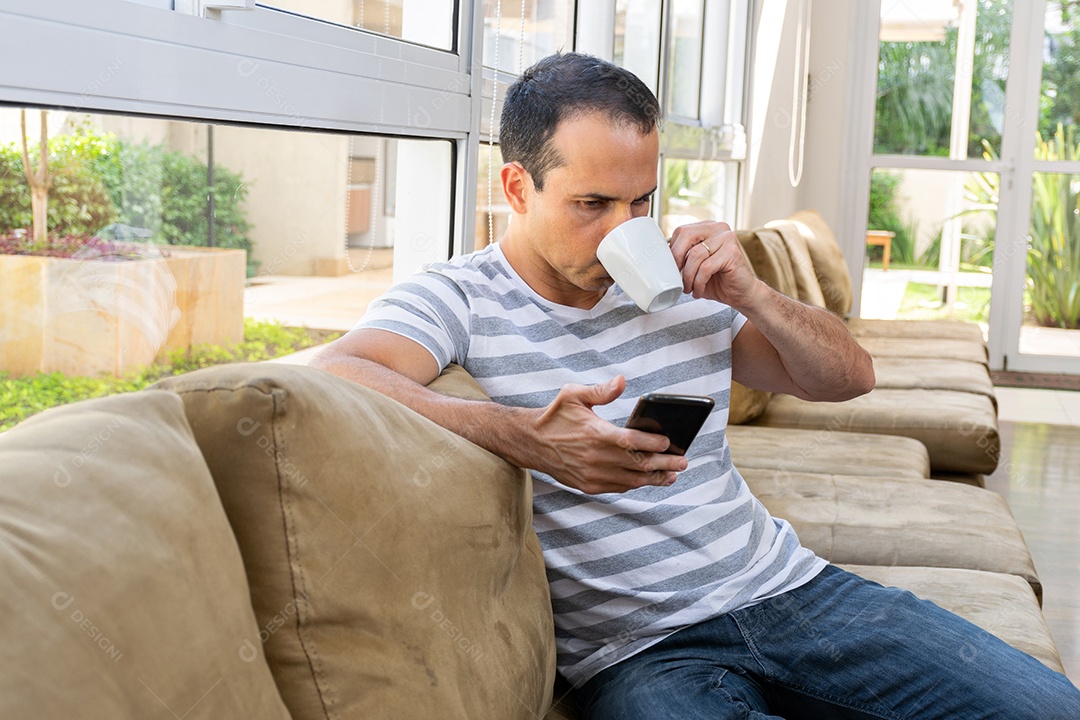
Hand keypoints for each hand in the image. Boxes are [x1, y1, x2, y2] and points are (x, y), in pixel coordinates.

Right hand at [529, 376, 687, 494]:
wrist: (530, 442)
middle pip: (637, 464)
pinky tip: (648, 480)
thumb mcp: (573, 394)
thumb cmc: (554, 416)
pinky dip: (635, 484)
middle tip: (682, 462)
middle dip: (663, 464)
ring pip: (631, 480)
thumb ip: (600, 391)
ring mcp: (592, 474)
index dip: (652, 444)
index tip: (668, 442)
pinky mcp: (588, 485)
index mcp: (594, 434)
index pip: (630, 442)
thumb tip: (622, 381)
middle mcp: (595, 457)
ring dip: (654, 478)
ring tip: (672, 475)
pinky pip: (618, 487)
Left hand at [668, 221, 762, 310]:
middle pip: (686, 235)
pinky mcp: (732, 253)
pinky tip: (698, 290)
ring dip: (688, 276)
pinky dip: (698, 282)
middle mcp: (718, 228)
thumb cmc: (717, 280)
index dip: (672, 251)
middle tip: (676, 277)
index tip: (671, 268)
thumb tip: (660, 257)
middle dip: (676, 259)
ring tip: (688, 288)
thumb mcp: (695, 266)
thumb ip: (682, 257)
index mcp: (708, 228)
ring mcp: (727, 238)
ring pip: (695, 255)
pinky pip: (706, 267)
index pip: (681, 231)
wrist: (741, 293)